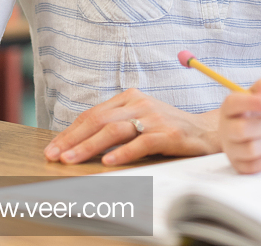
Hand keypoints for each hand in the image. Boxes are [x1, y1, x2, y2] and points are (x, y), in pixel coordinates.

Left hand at [44, 88, 218, 166]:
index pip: (93, 114)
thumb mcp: (140, 120)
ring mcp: (154, 118)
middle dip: (73, 139)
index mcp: (130, 97)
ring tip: (72, 159)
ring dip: (89, 146)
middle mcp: (140, 104)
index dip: (70, 131)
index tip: (53, 147)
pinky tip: (108, 162)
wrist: (207, 131)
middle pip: (99, 120)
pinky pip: (141, 143)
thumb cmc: (169, 128)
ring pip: (115, 130)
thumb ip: (116, 125)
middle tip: (55, 155)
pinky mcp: (168, 134)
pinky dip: (122, 153)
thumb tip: (80, 143)